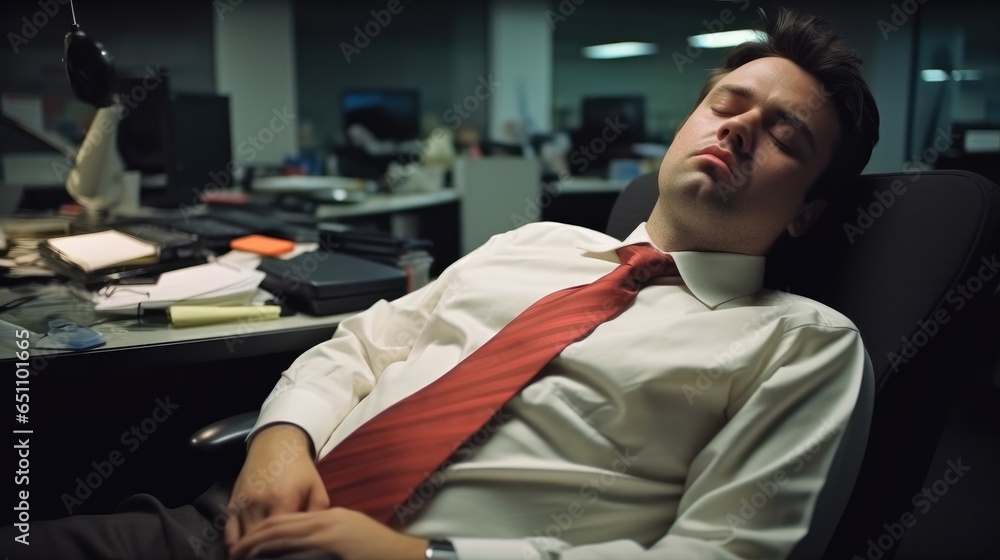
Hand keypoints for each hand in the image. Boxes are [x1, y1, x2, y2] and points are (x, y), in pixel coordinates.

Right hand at [225, 423, 330, 547]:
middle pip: (260, 541)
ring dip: (250, 551)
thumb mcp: (317, 488)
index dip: (285, 551)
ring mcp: (243, 503)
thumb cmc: (300, 469)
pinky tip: (241, 554)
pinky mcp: (233, 501)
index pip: (282, 537)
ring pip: (244, 538)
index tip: (290, 558)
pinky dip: (235, 544)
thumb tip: (314, 537)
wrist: (277, 444)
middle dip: (266, 554)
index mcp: (283, 501)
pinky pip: (229, 530)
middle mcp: (259, 504)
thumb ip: (317, 514)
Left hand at [228, 507, 428, 559]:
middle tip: (235, 549)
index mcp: (330, 517)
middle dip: (256, 536)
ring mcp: (328, 530)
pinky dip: (276, 551)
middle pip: (282, 523)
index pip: (290, 519)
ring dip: (259, 544)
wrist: (400, 555)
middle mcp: (326, 519)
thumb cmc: (377, 551)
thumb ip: (328, 538)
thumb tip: (308, 547)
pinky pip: (296, 546)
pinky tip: (262, 557)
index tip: (249, 540)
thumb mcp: (350, 537)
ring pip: (284, 533)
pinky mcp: (330, 542)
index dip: (267, 529)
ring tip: (241, 554)